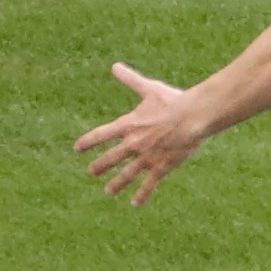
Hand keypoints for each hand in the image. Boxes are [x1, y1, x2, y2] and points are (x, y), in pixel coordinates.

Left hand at [76, 63, 208, 203]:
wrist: (192, 116)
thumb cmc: (172, 100)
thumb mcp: (149, 89)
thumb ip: (130, 80)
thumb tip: (115, 66)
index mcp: (129, 125)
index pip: (102, 135)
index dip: (88, 142)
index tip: (77, 148)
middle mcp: (134, 143)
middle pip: (111, 158)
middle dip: (100, 166)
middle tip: (91, 173)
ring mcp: (146, 157)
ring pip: (127, 174)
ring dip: (116, 184)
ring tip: (108, 191)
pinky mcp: (161, 167)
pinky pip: (149, 184)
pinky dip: (142, 195)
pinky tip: (135, 204)